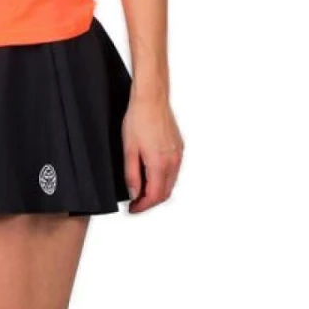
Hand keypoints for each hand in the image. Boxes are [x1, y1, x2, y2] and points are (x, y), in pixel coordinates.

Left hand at [121, 88, 182, 212]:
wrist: (151, 99)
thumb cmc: (138, 119)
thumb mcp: (128, 150)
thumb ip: (132, 175)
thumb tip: (135, 193)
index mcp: (160, 163)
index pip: (155, 196)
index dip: (143, 206)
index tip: (133, 209)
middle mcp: (173, 161)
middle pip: (165, 192)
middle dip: (151, 201)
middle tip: (136, 203)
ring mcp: (178, 154)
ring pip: (171, 182)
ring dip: (158, 191)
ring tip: (142, 191)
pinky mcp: (179, 147)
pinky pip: (174, 171)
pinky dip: (164, 179)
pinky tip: (152, 175)